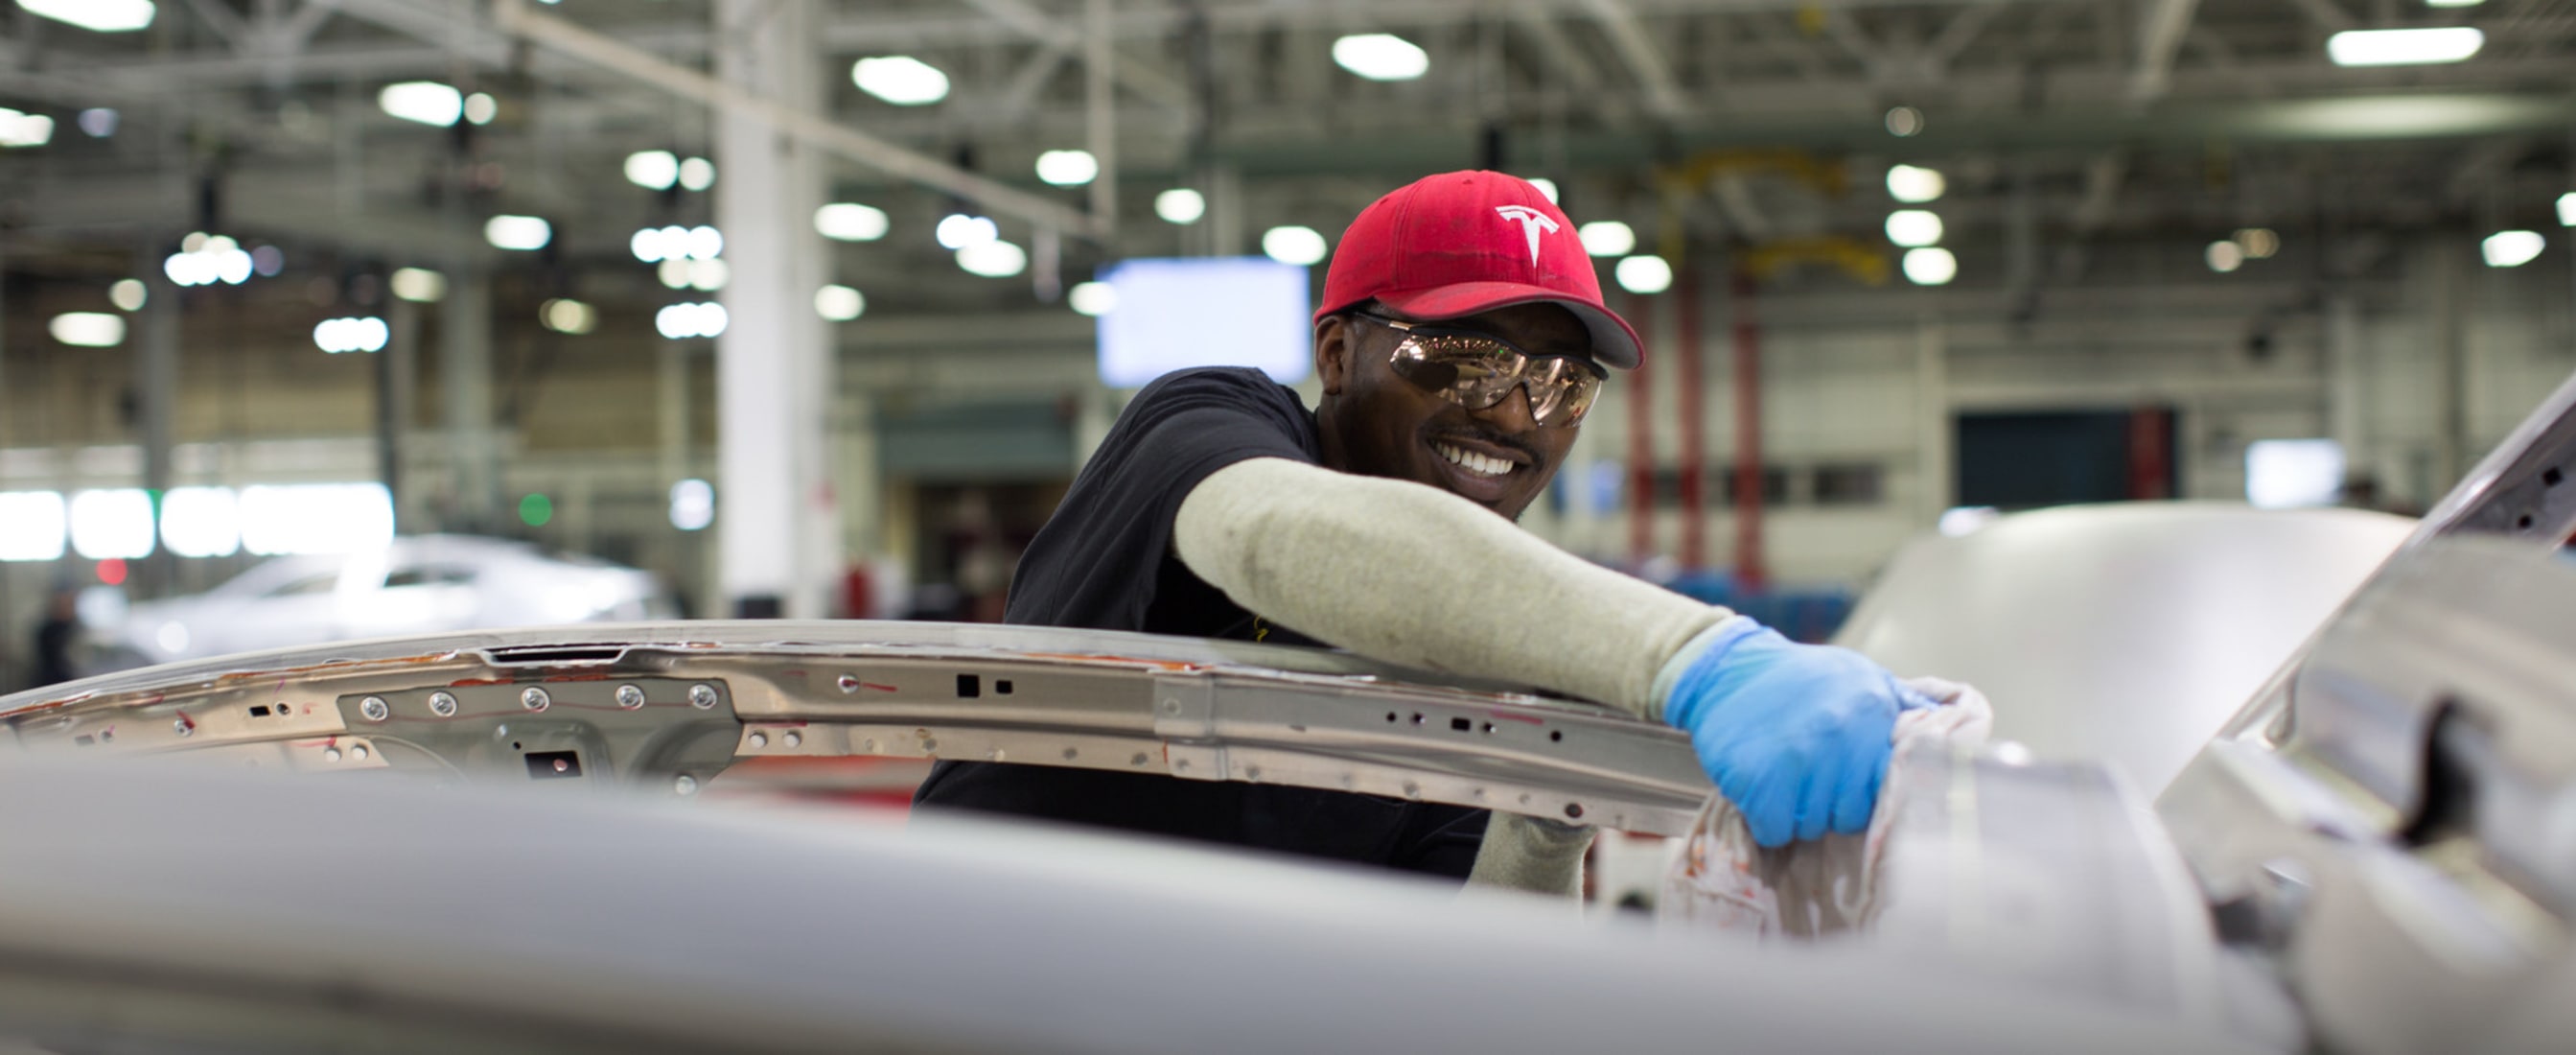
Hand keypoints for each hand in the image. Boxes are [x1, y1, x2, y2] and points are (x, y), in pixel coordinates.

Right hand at [1659, 619, 1931, 847]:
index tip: (1852, 785)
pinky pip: (1775, 830)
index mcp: (1874, 712)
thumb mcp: (1860, 675)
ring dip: (1799, 814)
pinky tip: (1763, 792)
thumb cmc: (1798, 676)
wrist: (1724, 668)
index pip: (1891, 785)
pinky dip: (1767, 821)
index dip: (1870, 791)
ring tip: (1786, 782)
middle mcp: (1841, 737)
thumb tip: (1962, 720)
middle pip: (1851, 814)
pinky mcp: (1757, 780)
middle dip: (1831, 806)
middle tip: (1811, 782)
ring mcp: (1798, 760)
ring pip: (1813, 826)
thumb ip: (1904, 704)